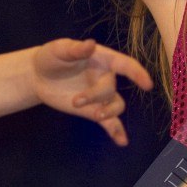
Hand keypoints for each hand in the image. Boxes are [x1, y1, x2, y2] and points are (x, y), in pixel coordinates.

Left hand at [31, 38, 152, 144]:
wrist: (39, 76)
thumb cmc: (52, 57)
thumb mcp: (60, 49)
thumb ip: (76, 49)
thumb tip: (91, 44)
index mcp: (103, 60)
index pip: (125, 65)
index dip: (138, 74)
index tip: (147, 85)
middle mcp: (106, 78)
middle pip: (111, 90)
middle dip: (96, 97)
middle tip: (76, 102)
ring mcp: (101, 96)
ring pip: (116, 106)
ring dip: (109, 113)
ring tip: (96, 116)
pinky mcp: (93, 110)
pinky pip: (110, 122)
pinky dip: (117, 132)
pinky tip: (122, 142)